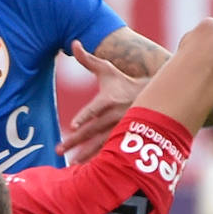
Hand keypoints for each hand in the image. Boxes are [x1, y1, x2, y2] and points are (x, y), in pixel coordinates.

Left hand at [56, 39, 145, 162]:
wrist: (153, 96)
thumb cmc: (124, 82)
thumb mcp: (107, 70)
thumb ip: (89, 60)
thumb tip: (73, 43)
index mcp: (108, 99)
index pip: (94, 108)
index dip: (85, 116)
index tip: (73, 125)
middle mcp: (114, 116)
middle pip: (91, 130)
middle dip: (75, 141)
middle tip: (59, 149)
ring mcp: (119, 130)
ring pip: (100, 145)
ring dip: (85, 155)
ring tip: (70, 163)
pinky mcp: (123, 140)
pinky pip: (109, 152)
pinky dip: (98, 161)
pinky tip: (86, 170)